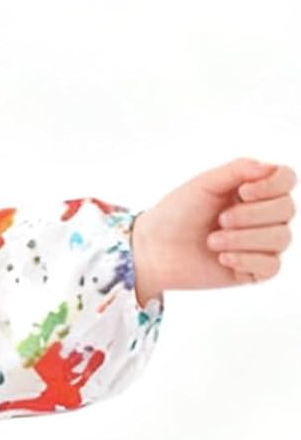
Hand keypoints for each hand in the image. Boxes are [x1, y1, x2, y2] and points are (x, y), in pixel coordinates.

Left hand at [131, 156, 294, 300]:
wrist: (153, 249)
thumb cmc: (176, 214)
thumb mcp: (204, 185)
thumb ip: (238, 170)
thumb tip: (269, 168)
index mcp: (254, 190)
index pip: (286, 180)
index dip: (272, 185)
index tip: (243, 191)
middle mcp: (262, 216)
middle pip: (286, 209)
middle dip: (252, 215)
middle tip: (220, 220)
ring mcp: (260, 244)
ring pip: (281, 238)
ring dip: (245, 239)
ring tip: (212, 241)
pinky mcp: (252, 271)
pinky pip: (272, 266)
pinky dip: (248, 260)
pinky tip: (223, 259)